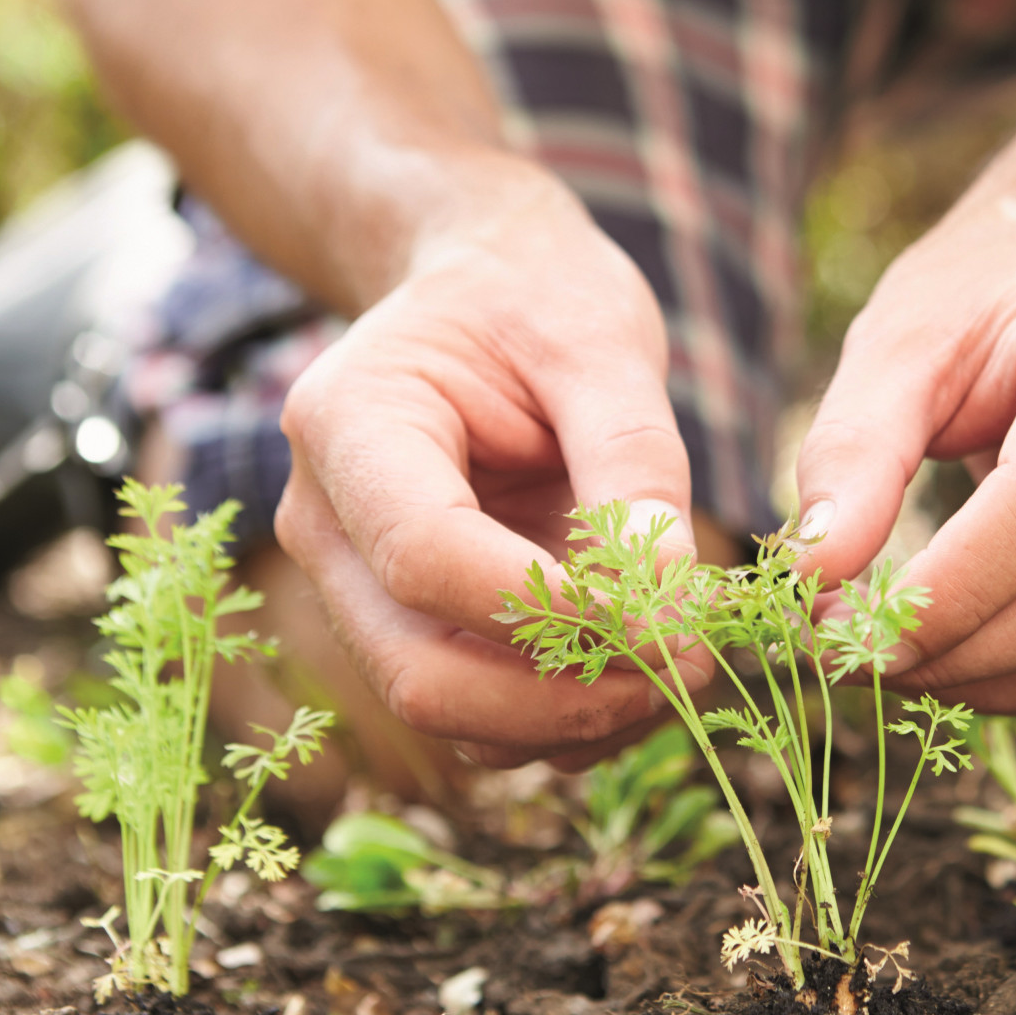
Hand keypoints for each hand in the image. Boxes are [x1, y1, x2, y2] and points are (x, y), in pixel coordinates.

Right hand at [274, 167, 704, 768]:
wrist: (493, 291)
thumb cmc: (540, 299)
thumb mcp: (603, 345)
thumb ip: (634, 464)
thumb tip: (665, 605)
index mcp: (348, 423)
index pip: (426, 558)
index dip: (552, 612)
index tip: (671, 626)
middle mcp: (328, 523)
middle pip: (418, 672)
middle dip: (562, 698)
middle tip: (687, 669)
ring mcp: (359, 589)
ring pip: (446, 712)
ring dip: (572, 723)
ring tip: (682, 668)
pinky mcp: (410, 629)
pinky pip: (477, 718)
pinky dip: (566, 723)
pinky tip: (645, 672)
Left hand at [792, 193, 1015, 713]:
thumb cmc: (981, 296)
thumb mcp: (900, 339)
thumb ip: (853, 450)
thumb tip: (813, 575)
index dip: (946, 589)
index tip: (835, 625)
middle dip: (946, 649)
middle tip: (839, 652)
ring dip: (972, 682)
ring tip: (880, 656)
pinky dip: (1009, 681)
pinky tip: (940, 652)